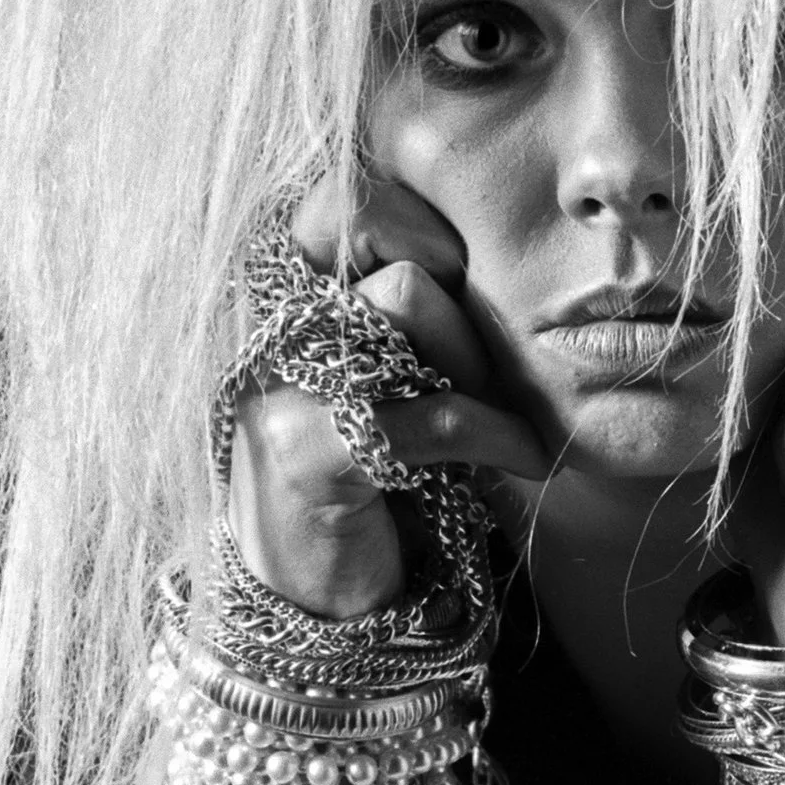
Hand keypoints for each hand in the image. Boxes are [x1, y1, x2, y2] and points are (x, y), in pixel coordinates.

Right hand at [222, 173, 549, 618]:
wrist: (313, 595)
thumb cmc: (372, 461)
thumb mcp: (387, 361)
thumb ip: (412, 295)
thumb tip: (506, 239)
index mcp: (279, 285)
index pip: (346, 189)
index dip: (421, 220)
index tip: (461, 276)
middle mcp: (264, 317)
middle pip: (371, 217)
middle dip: (449, 275)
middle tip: (479, 349)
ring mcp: (276, 379)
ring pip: (407, 296)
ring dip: (477, 359)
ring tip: (494, 407)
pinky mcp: (306, 449)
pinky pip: (432, 408)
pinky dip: (496, 433)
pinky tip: (520, 459)